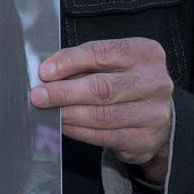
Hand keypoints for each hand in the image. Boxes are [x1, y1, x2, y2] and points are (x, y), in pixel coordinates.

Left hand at [30, 37, 173, 183]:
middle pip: (102, 88)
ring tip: (47, 112)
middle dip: (64, 93)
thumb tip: (47, 73)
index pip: (102, 53)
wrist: (155, 112)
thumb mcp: (111, 61)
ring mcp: (153, 114)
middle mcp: (155, 83)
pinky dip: (78, 131)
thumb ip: (83, 62)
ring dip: (68, 114)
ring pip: (102, 116)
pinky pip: (104, 137)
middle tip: (38, 96)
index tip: (45, 72)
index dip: (69, 62)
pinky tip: (63, 125)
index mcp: (145, 54)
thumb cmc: (125, 79)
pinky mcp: (144, 140)